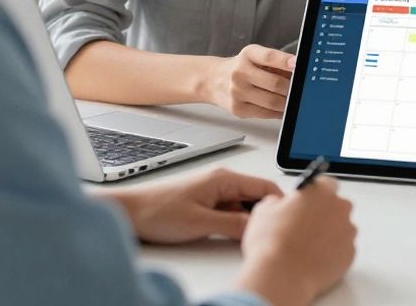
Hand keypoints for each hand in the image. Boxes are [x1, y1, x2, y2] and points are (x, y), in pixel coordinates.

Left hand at [115, 168, 281, 243]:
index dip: (280, 204)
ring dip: (249, 220)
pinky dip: (237, 222)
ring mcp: (214, 191)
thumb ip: (233, 224)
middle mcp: (222, 181)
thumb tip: (259, 228)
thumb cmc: (157, 211)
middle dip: (265, 215)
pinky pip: (232, 210)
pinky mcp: (207, 202)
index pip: (266, 186)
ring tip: (250, 237)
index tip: (286, 221)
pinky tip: (234, 236)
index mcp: (225, 178)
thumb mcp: (200, 222)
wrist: (129, 212)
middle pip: (258, 196)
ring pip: (245, 205)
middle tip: (268, 234)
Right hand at [204, 44, 295, 117]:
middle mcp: (240, 72)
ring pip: (273, 102)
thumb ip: (277, 63)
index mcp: (248, 55)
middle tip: (298, 88)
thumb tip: (299, 73)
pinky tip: (280, 108)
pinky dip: (278, 112)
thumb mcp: (255, 57)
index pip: (269, 57)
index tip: (297, 64)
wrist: (213, 80)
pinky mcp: (238, 109)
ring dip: (287, 102)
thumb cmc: (240, 67)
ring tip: (290, 98)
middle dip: (291, 88)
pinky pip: (266, 114)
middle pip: (275, 84)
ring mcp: (237, 92)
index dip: (285, 61)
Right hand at [237, 177, 356, 305]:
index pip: (326, 183)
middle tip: (303, 227)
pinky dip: (331, 253)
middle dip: (323, 214)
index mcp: (320, 191)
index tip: (307, 202)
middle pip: (336, 206)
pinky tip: (313, 260)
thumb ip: (278, 202)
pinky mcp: (350, 254)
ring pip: (340, 228)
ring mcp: (347, 232)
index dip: (315, 193)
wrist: (282, 276)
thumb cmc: (272, 242)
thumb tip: (280, 206)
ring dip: (327, 234)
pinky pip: (342, 249)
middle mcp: (339, 208)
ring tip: (305, 247)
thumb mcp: (264, 211)